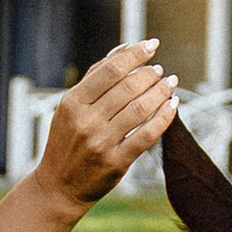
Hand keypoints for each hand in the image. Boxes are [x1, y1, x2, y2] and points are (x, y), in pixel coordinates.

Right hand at [28, 41, 176, 210]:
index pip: (110, 70)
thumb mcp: (71, 106)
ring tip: (170, 85)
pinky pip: (147, 135)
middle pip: (128, 88)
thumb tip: (124, 48)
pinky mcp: (116, 162)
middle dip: (150, 74)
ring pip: (141, 109)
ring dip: (161, 92)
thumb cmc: (68, 140)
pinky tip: (172, 106)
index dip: (135, 54)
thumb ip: (95, 76)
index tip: (152, 45)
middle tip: (161, 72)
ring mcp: (101, 143)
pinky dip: (164, 117)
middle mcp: (86, 121)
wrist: (59, 186)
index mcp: (73, 102)